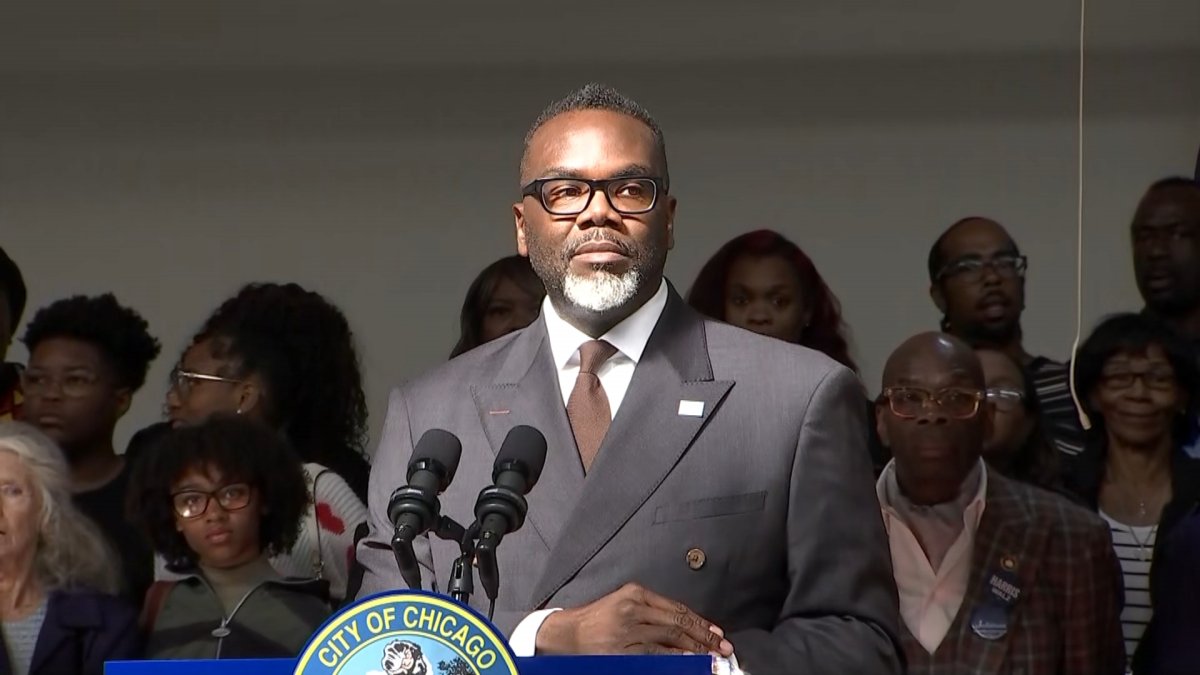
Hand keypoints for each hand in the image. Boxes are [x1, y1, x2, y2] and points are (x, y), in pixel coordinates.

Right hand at [535, 582, 733, 656]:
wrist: (566, 633)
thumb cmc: (596, 620)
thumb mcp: (623, 604)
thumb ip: (651, 612)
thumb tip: (686, 628)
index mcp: (636, 593)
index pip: (677, 609)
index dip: (700, 622)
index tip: (717, 633)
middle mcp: (633, 608)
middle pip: (678, 623)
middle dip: (704, 637)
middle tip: (723, 648)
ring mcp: (627, 629)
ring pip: (670, 638)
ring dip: (694, 650)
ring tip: (711, 658)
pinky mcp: (621, 649)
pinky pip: (655, 655)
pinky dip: (674, 659)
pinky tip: (688, 662)